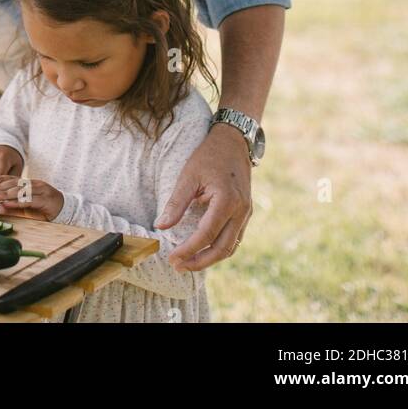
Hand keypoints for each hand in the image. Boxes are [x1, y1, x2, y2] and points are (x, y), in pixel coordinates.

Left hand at [0, 173, 63, 221]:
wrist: (65, 210)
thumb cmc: (44, 210)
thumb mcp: (26, 209)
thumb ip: (13, 208)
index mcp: (29, 184)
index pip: (12, 180)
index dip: (0, 181)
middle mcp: (34, 184)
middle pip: (13, 184)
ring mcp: (40, 190)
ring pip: (19, 191)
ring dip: (4, 193)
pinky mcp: (44, 199)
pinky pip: (28, 200)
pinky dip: (16, 202)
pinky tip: (7, 203)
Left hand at [155, 123, 252, 271]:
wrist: (234, 141)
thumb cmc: (209, 155)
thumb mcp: (189, 175)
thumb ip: (176, 202)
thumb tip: (160, 226)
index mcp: (227, 201)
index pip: (206, 235)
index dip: (188, 250)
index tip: (172, 258)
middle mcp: (241, 211)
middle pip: (222, 249)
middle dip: (200, 262)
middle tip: (179, 267)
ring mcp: (246, 213)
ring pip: (230, 247)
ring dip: (210, 258)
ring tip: (189, 263)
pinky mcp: (246, 213)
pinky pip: (235, 238)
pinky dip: (219, 248)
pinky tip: (204, 249)